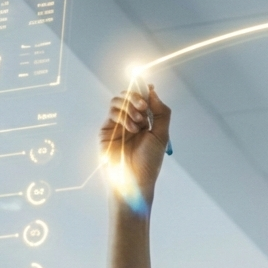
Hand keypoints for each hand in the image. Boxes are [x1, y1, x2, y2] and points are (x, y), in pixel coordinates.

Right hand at [99, 85, 170, 202]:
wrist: (135, 180)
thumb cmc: (149, 162)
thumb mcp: (162, 135)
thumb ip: (161, 112)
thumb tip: (152, 92)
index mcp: (144, 122)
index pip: (142, 99)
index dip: (144, 90)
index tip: (149, 86)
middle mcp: (130, 121)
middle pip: (128, 96)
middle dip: (136, 97)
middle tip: (143, 107)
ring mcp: (117, 125)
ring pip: (118, 100)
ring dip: (130, 106)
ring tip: (139, 122)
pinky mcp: (106, 130)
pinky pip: (112, 112)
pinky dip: (123, 115)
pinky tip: (131, 128)